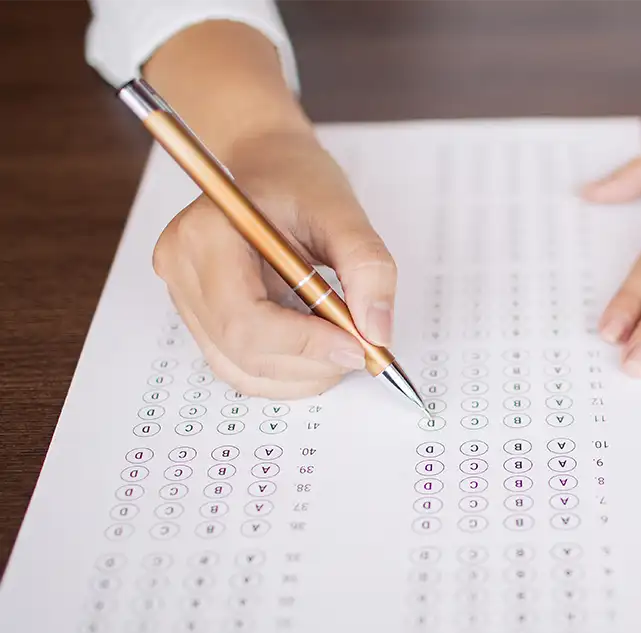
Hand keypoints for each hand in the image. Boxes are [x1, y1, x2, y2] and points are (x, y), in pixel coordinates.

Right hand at [143, 21, 395, 398]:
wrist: (268, 168)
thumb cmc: (298, 182)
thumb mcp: (343, 213)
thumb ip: (368, 268)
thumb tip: (377, 333)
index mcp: (206, 235)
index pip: (246, 320)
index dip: (306, 345)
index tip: (360, 346)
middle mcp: (182, 270)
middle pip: (243, 353)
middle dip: (311, 364)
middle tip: (360, 348)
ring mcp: (184, 298)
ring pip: (241, 371)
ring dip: (300, 376)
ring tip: (339, 345)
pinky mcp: (199, 318)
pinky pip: (239, 367)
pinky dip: (286, 372)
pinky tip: (315, 349)